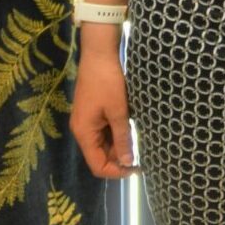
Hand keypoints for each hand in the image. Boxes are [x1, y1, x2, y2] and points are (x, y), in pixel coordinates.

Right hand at [69, 23, 136, 178]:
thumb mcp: (118, 111)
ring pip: (103, 144)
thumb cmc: (108, 81)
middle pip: (100, 156)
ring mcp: (86, 122)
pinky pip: (104, 132)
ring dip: (119, 146)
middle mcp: (82, 131)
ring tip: (138, 141)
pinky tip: (130, 129)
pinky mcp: (92, 113)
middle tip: (142, 154)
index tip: (137, 168)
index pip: (97, 165)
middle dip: (120, 158)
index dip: (117, 171)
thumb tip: (128, 162)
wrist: (99, 54)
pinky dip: (116, 134)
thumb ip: (122, 138)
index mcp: (84, 133)